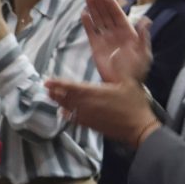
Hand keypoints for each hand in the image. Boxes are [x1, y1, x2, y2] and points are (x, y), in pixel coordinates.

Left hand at [45, 77, 160, 147]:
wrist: (138, 128)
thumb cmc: (134, 104)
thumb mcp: (129, 82)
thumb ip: (120, 68)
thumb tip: (116, 54)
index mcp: (95, 92)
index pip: (71, 87)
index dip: (58, 83)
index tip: (47, 81)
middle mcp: (88, 105)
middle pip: (66, 98)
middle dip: (55, 92)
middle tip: (46, 88)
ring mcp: (88, 116)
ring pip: (69, 108)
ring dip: (59, 102)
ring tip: (51, 97)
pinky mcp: (91, 125)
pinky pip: (75, 119)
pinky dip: (67, 114)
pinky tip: (64, 112)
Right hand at [81, 0, 151, 83]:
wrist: (123, 86)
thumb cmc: (136, 72)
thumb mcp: (144, 54)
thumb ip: (143, 37)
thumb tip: (145, 20)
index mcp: (128, 32)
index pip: (118, 14)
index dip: (111, 3)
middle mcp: (116, 33)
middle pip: (106, 14)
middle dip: (99, 1)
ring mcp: (105, 39)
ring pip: (98, 20)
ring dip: (92, 8)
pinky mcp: (96, 47)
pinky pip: (91, 32)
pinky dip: (87, 23)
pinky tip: (84, 14)